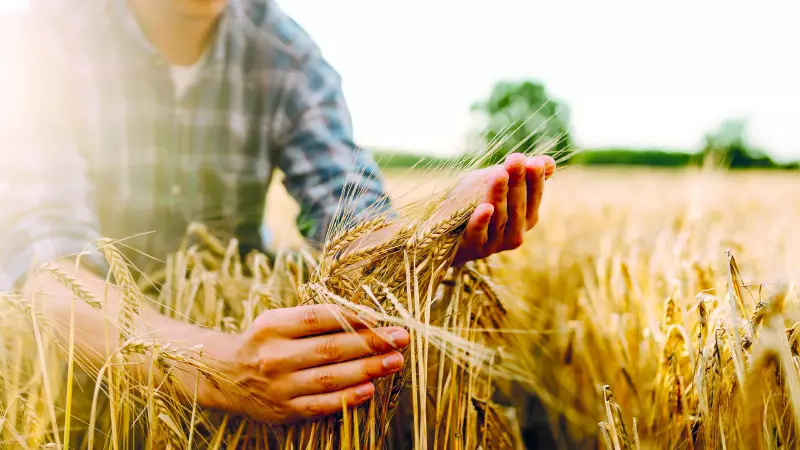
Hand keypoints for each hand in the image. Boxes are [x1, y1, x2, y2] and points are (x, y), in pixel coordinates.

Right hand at [199, 304, 408, 423]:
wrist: (225, 376)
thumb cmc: (264, 341)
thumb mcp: (278, 320)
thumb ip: (314, 318)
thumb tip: (365, 316)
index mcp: (273, 326)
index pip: (318, 317)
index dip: (352, 316)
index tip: (382, 317)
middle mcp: (274, 355)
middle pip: (330, 348)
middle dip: (371, 343)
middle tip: (401, 338)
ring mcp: (279, 385)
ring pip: (330, 377)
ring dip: (367, 369)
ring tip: (395, 361)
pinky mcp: (284, 410)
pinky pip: (321, 404)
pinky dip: (347, 398)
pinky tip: (371, 389)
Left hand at [451, 153, 555, 264]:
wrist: (446, 233)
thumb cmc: (474, 202)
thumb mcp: (496, 183)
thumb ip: (520, 174)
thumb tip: (549, 162)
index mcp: (527, 216)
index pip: (535, 196)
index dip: (535, 179)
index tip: (532, 161)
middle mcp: (516, 232)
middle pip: (518, 205)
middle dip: (517, 181)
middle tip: (516, 160)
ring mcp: (496, 242)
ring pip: (500, 217)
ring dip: (499, 195)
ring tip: (499, 174)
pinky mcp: (474, 247)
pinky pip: (479, 234)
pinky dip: (482, 221)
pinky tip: (485, 208)